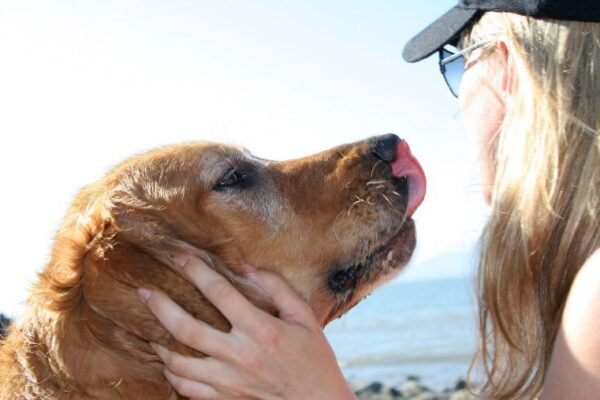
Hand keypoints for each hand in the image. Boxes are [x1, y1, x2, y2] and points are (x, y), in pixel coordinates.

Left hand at [138, 255, 355, 399]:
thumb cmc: (314, 359)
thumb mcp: (304, 318)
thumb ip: (277, 288)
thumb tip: (247, 267)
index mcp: (261, 330)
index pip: (220, 293)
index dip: (197, 271)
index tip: (179, 257)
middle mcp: (240, 355)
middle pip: (187, 328)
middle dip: (161, 306)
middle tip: (143, 291)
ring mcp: (229, 381)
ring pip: (179, 362)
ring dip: (160, 343)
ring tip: (149, 328)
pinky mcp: (225, 399)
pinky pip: (186, 388)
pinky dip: (172, 374)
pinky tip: (168, 361)